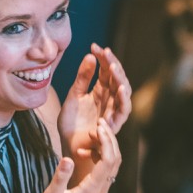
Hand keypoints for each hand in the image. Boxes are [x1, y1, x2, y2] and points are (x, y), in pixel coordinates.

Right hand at [34, 120, 120, 192]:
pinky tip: (86, 149)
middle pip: (115, 159)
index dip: (106, 140)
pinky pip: (106, 168)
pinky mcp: (96, 190)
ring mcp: (100, 190)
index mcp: (93, 189)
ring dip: (107, 145)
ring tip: (95, 130)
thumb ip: (59, 178)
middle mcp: (101, 189)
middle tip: (99, 121)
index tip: (97, 125)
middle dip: (110, 138)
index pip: (109, 159)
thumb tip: (67, 158)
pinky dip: (101, 154)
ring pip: (113, 163)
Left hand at [58, 43, 130, 181]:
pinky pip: (123, 111)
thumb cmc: (71, 125)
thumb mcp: (73, 96)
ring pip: (124, 93)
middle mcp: (110, 100)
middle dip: (113, 64)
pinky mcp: (113, 125)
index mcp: (101, 92)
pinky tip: (120, 87)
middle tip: (105, 52)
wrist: (68, 147)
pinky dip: (123, 99)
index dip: (104, 58)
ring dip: (121, 79)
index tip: (95, 45)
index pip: (107, 70)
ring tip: (113, 67)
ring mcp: (113, 112)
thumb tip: (90, 55)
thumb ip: (82, 78)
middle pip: (118, 78)